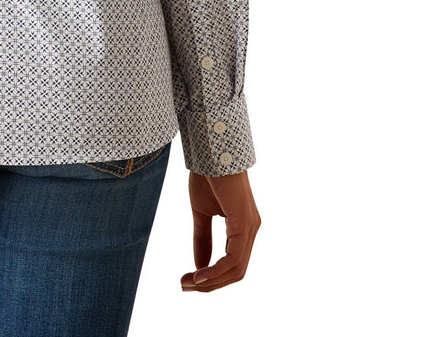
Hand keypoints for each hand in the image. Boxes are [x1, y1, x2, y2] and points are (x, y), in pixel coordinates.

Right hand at [180, 168, 259, 290]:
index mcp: (242, 228)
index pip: (231, 264)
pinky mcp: (244, 223)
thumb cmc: (208, 175)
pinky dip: (217, 270)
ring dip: (212, 281)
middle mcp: (251, 230)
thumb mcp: (201, 212)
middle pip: (235, 272)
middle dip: (210, 284)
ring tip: (189, 283)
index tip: (187, 281)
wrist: (211, 150)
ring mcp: (250, 228)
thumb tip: (199, 267)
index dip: (211, 278)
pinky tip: (200, 275)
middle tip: (184, 286)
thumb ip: (202, 238)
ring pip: (236, 270)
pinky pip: (234, 258)